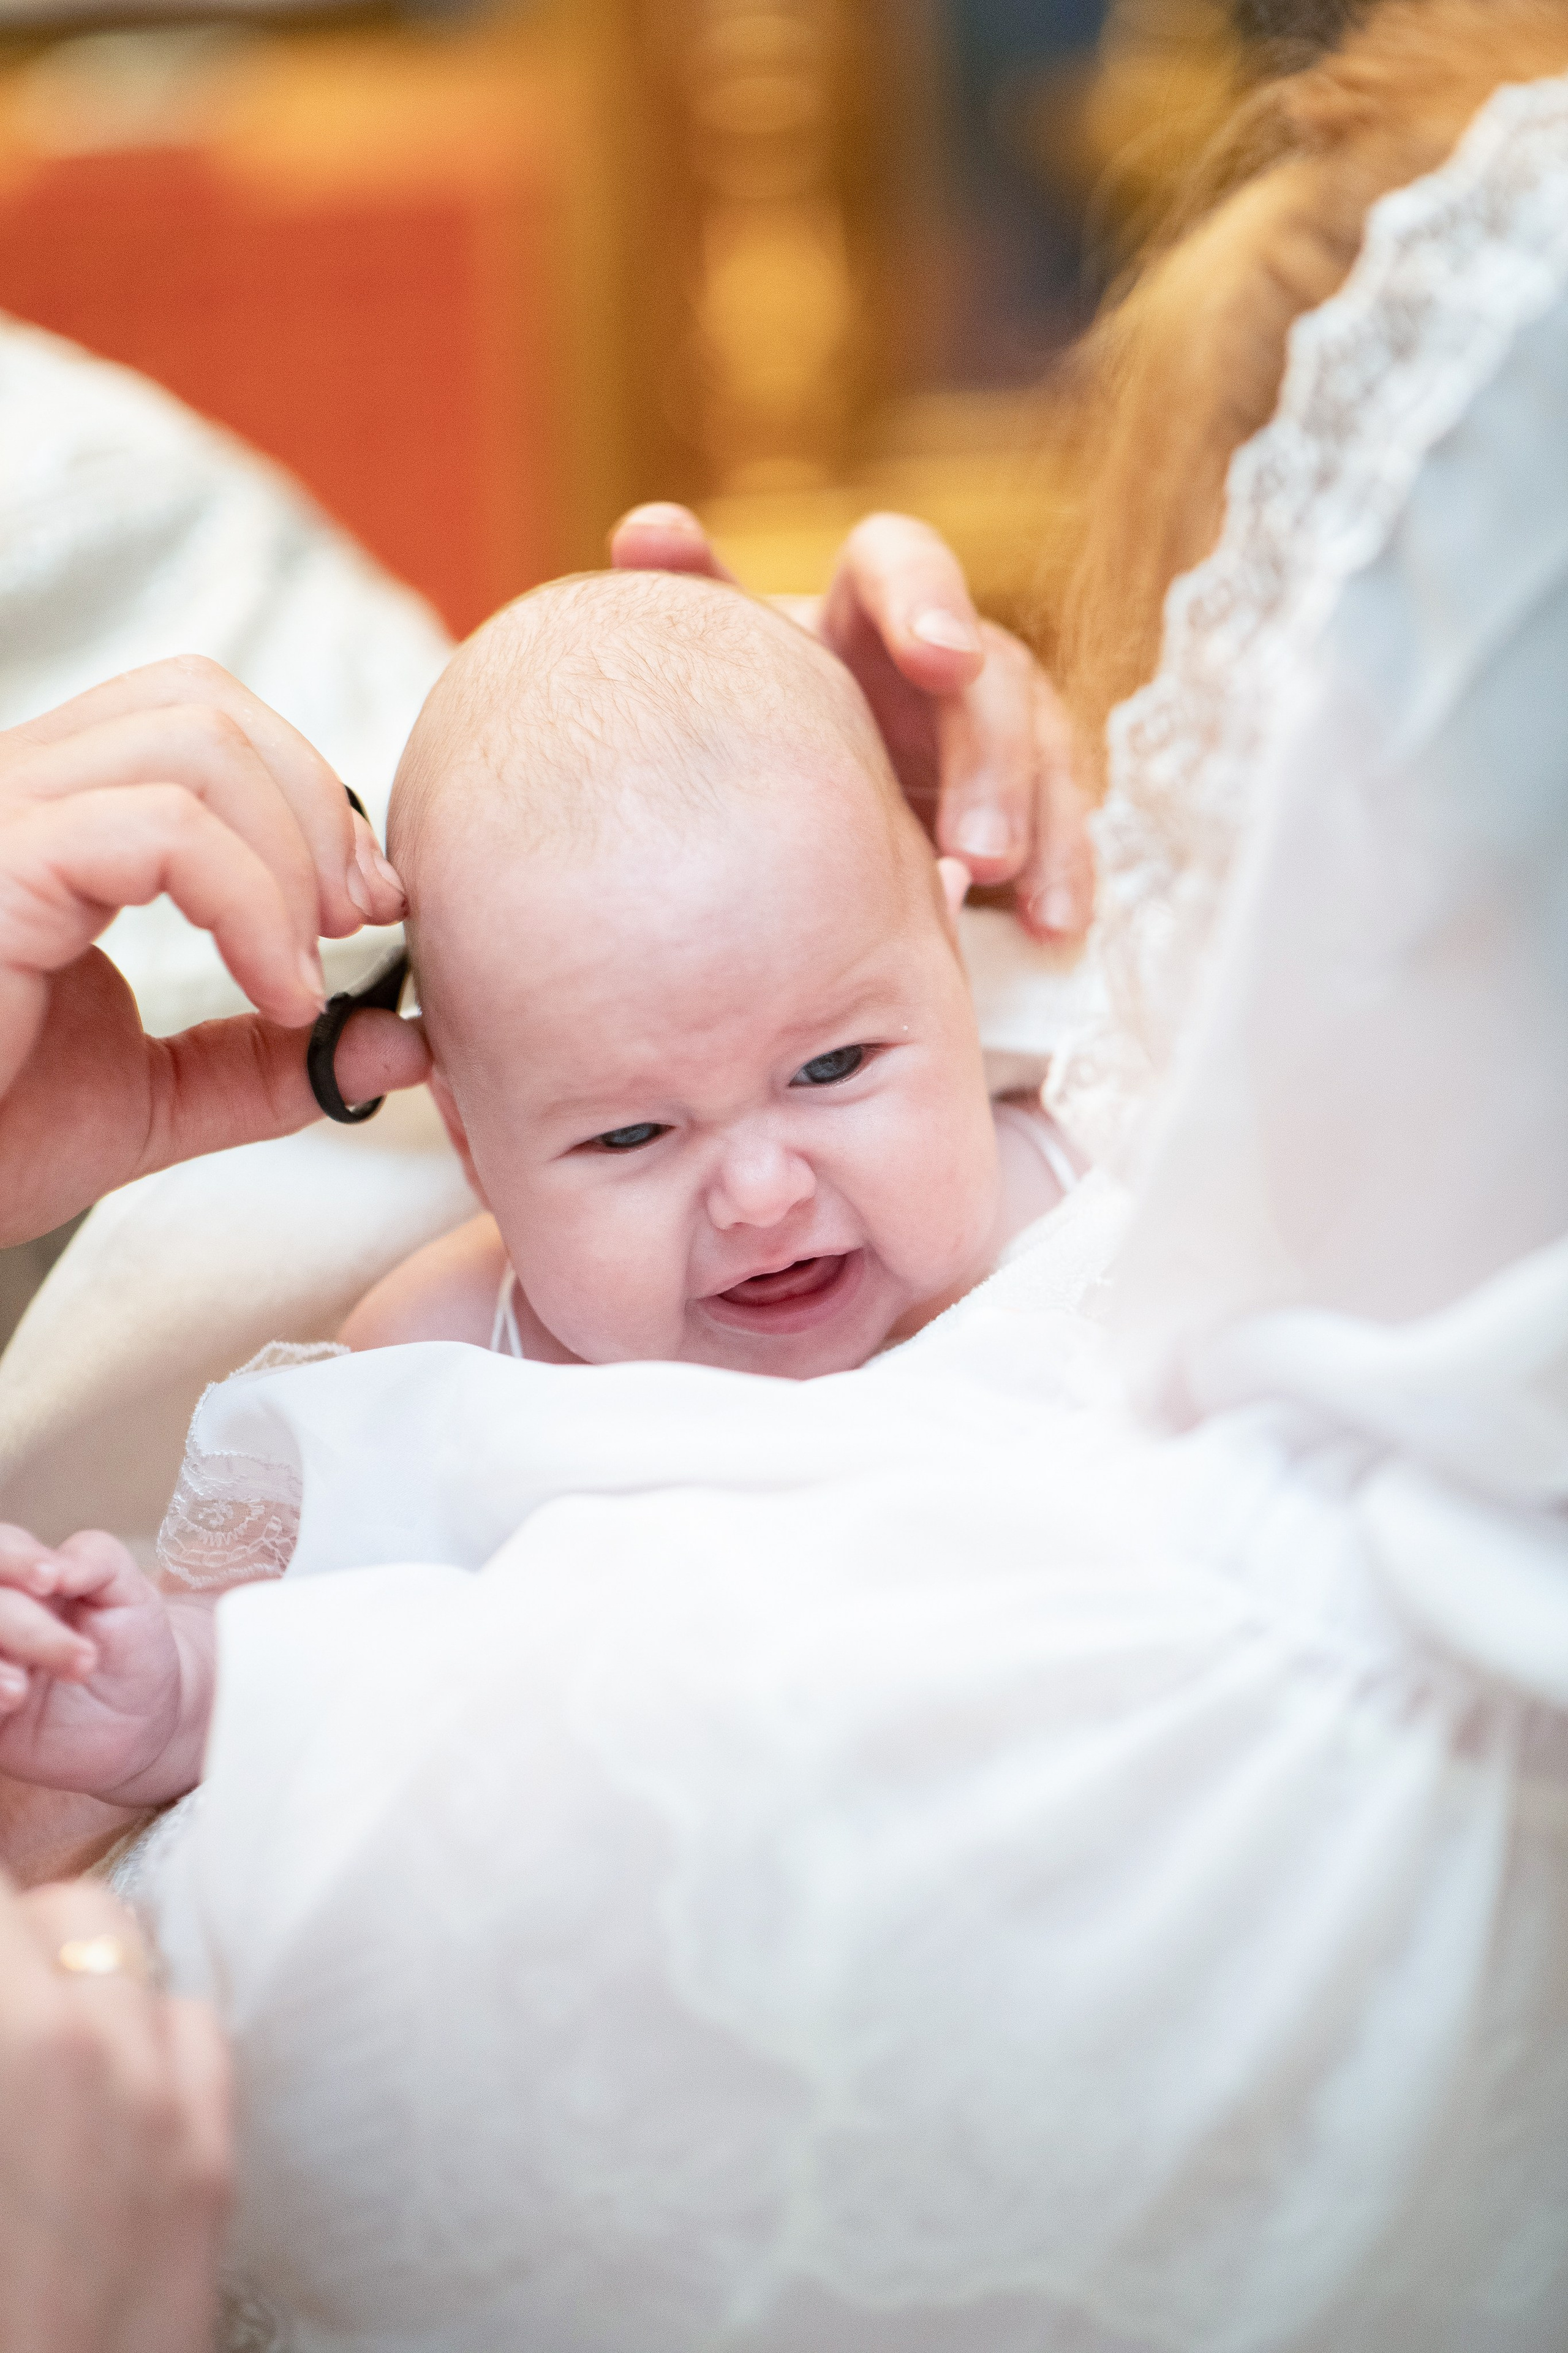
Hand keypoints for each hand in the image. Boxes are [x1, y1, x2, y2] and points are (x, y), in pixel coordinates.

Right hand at [0, 658, 430, 1245]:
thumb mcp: (157, 1100)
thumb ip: (269, 1065)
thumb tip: (406, 1042)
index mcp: (49, 821)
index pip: (195, 718)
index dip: (305, 792)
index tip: (366, 906)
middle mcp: (13, 791)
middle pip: (204, 702)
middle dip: (316, 805)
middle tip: (360, 923)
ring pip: (195, 739)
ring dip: (294, 851)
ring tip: (304, 971)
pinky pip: (161, 828)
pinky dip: (254, 903)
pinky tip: (276, 991)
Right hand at [0, 1527, 211, 1806]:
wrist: (137, 1727)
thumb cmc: (131, 1648)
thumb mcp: (130, 1596)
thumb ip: (96, 1559)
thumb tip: (54, 1567)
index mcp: (24, 1575)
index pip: (2, 1547)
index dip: (16, 1560)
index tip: (49, 1580)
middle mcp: (0, 1615)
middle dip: (27, 1628)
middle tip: (84, 1660)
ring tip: (22, 1692)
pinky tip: (7, 1704)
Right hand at [0, 1870, 230, 2352]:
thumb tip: (12, 2008)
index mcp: (5, 2045)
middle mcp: (83, 2053)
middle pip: (51, 1907)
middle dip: (7, 1940)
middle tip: (1, 1990)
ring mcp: (163, 2099)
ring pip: (126, 1951)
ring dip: (75, 1976)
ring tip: (35, 2046)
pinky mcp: (214, 2157)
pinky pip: (191, 2026)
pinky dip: (148, 2033)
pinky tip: (105, 2086)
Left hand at [610, 504, 1093, 941]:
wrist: (774, 798)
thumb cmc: (749, 713)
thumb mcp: (725, 662)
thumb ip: (696, 596)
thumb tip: (646, 530)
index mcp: (865, 605)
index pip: (908, 563)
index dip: (931, 601)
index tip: (941, 658)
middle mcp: (945, 653)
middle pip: (995, 678)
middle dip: (993, 762)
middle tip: (978, 849)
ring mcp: (993, 727)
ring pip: (1045, 753)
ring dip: (1045, 825)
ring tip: (1030, 902)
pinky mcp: (1022, 798)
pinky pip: (1061, 829)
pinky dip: (1065, 876)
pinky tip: (1057, 932)